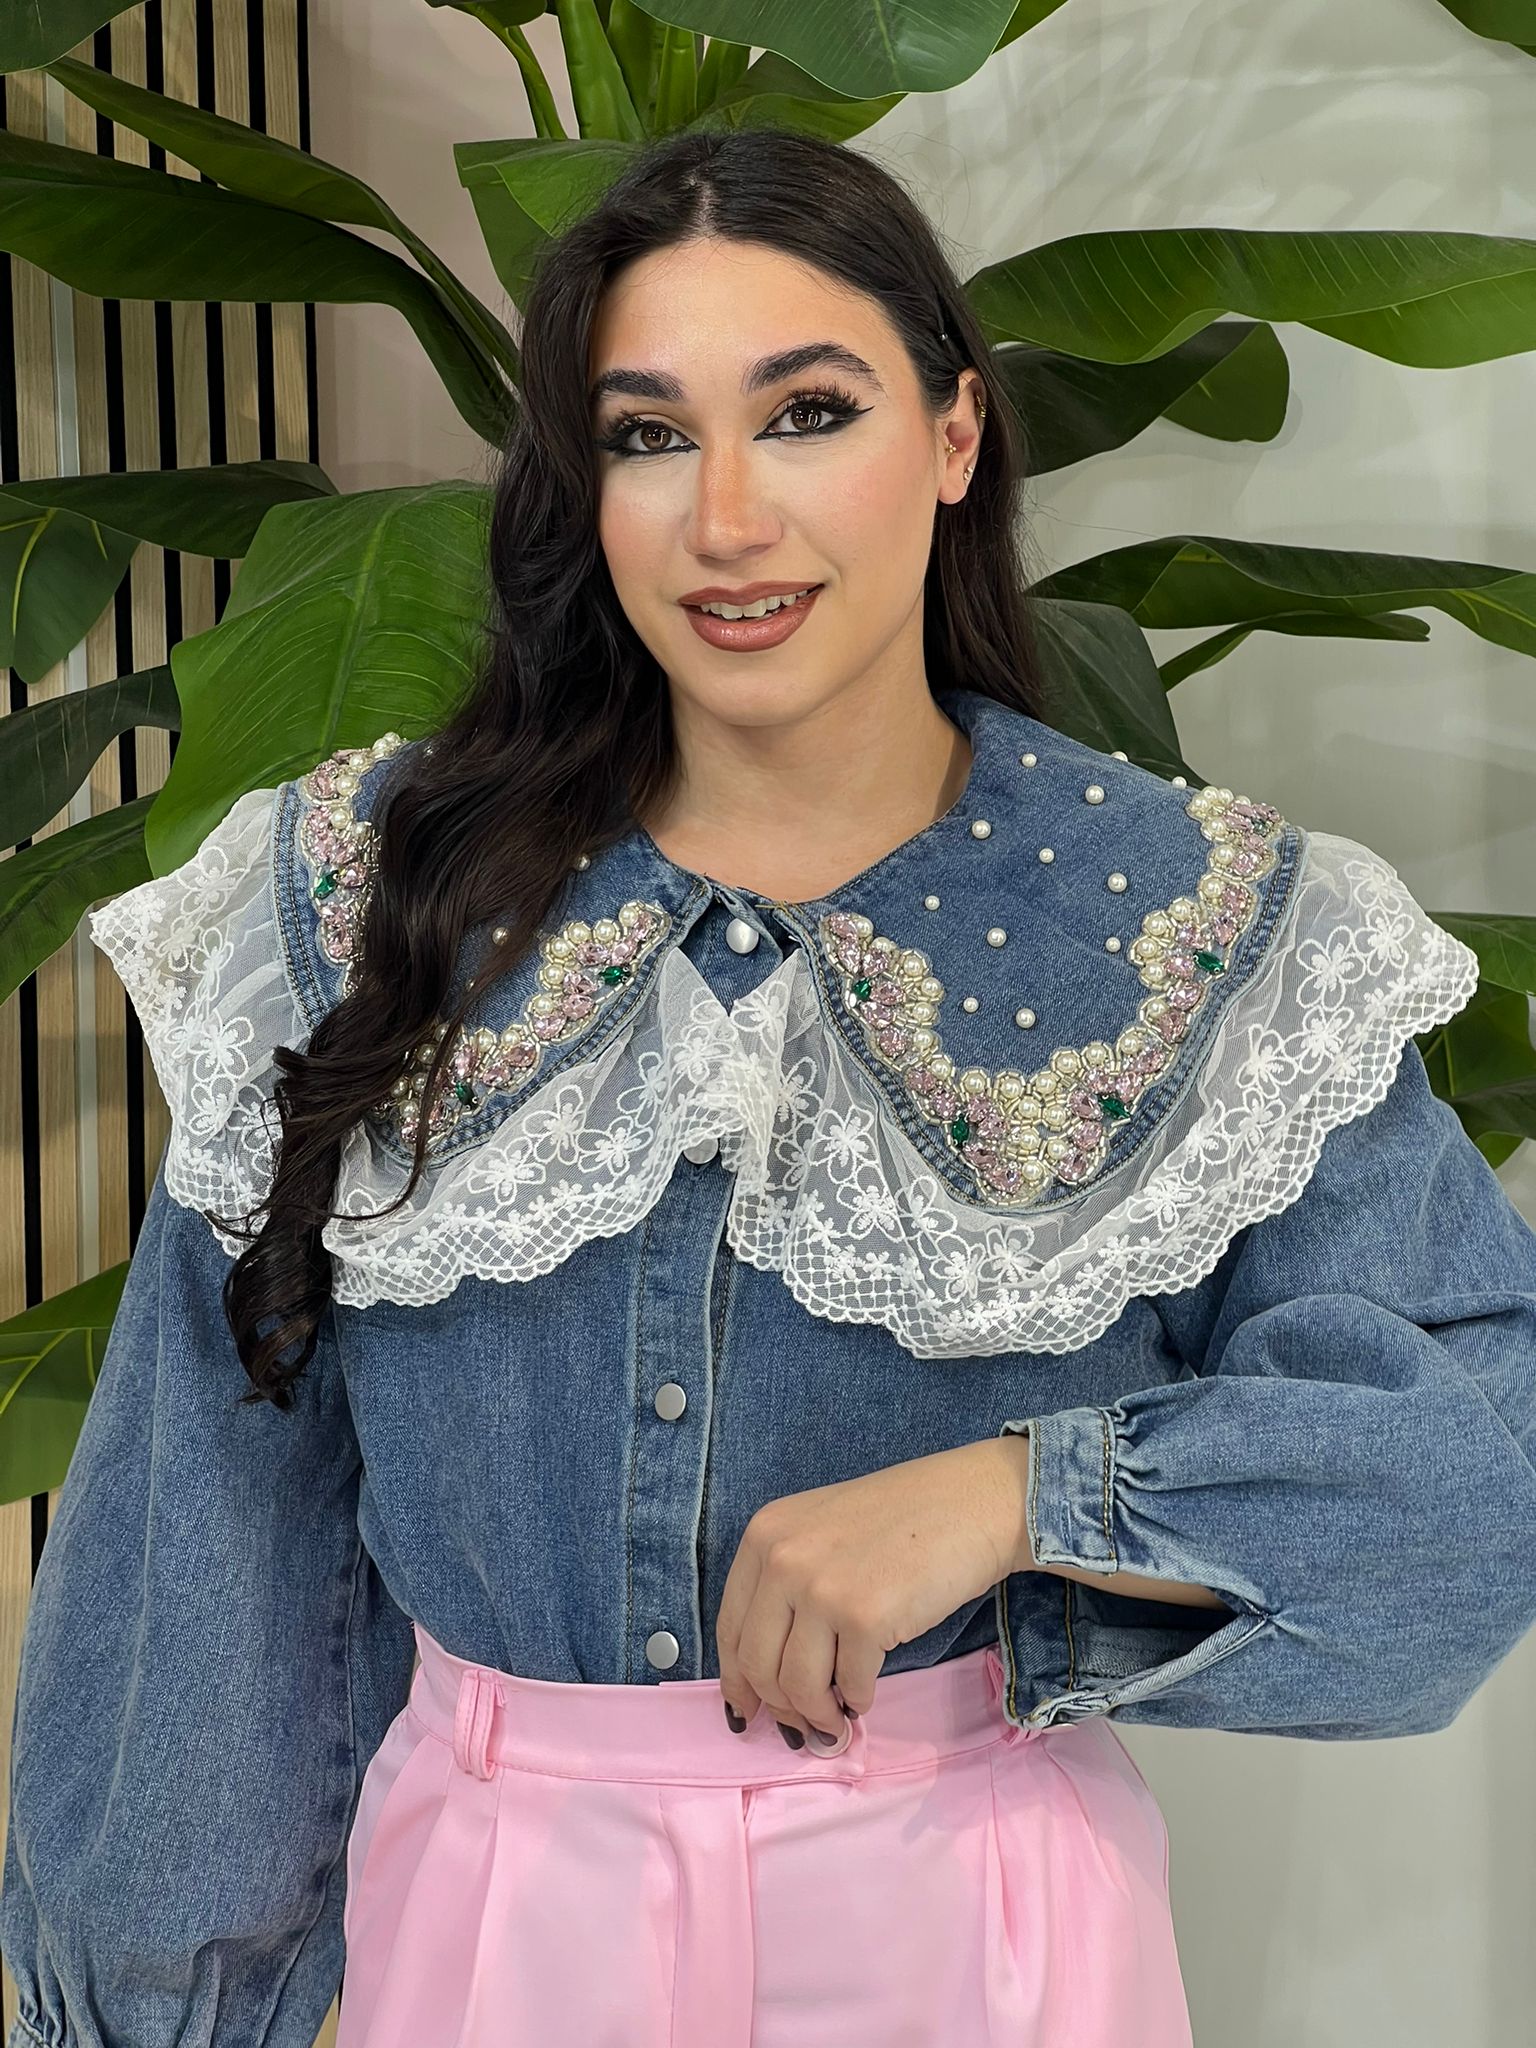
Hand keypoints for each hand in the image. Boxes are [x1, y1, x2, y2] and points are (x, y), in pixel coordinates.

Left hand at [715, 1437, 1031, 1743]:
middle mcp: (783, 1559)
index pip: (730, 1628)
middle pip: (758, 1665)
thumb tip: (766, 1679)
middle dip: (780, 1708)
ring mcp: (822, 1588)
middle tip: (803, 1728)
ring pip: (797, 1685)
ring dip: (818, 1716)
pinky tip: (866, 1694)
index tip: (744, 1712)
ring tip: (837, 1720)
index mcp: (765, 1535)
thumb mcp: (821, 1533)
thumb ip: (787, 1588)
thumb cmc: (903, 1520)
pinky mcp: (865, 1617)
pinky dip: (857, 1701)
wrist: (972, 1500)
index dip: (737, 1681)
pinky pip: (849, 1685)